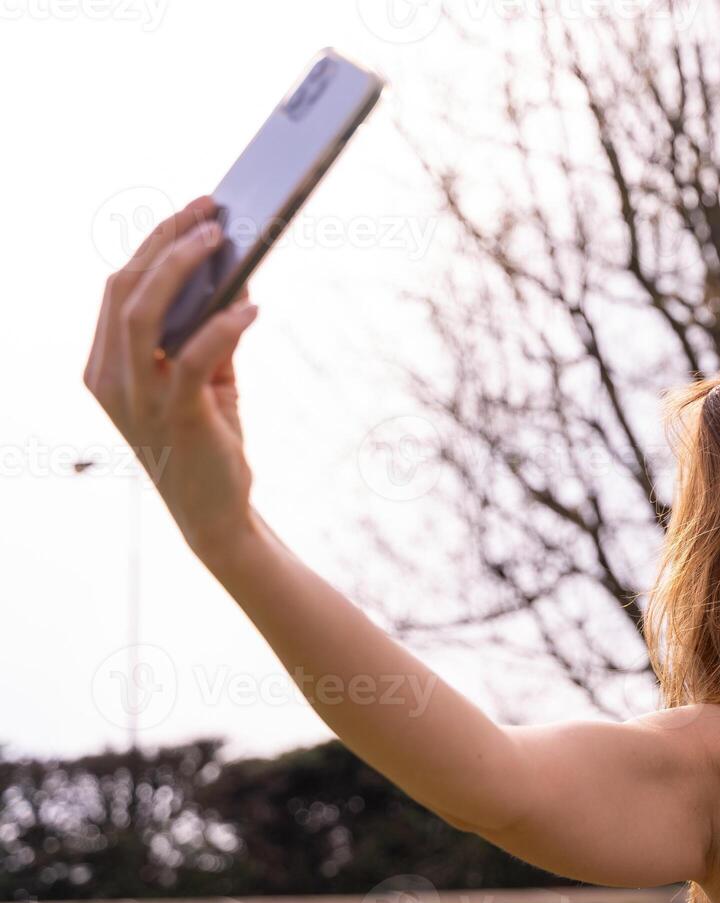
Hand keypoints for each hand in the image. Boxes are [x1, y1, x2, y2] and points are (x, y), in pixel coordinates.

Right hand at [82, 194, 262, 558]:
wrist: (216, 513)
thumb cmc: (209, 439)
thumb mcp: (206, 378)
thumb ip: (210, 332)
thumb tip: (238, 279)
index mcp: (106, 365)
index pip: (118, 288)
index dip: (153, 243)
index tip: (191, 211)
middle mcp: (111, 378)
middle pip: (125, 289)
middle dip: (166, 241)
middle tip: (210, 212)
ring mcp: (139, 398)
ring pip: (143, 313)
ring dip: (182, 268)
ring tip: (223, 241)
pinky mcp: (178, 415)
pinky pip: (192, 357)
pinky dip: (223, 326)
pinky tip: (252, 308)